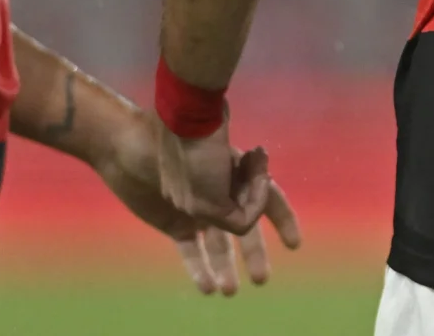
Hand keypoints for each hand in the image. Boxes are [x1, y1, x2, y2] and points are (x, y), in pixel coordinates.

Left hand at [103, 107, 299, 293]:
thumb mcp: (220, 175)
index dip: (284, 220)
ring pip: (219, 245)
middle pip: (245, 229)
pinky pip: (192, 250)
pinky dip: (199, 268)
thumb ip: (231, 205)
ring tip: (230, 291)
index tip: (294, 244)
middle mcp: (224, 192)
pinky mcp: (176, 222)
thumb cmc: (188, 146)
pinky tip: (206, 287)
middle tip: (260, 279)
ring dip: (225, 267)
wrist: (138, 143)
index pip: (269, 200)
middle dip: (254, 254)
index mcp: (241, 175)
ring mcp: (200, 208)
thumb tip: (238, 227)